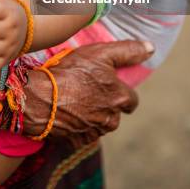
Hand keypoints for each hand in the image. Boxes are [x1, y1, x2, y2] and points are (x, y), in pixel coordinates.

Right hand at [23, 40, 154, 146]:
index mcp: (120, 98)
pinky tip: (66, 110)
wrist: (39, 97)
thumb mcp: (100, 53)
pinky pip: (83, 133)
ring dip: (92, 114)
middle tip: (87, 88)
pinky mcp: (77, 141)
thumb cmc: (70, 72)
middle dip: (106, 103)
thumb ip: (128, 51)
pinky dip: (78, 124)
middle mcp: (110, 120)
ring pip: (100, 123)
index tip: (106, 82)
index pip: (131, 99)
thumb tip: (150, 48)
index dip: (119, 89)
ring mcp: (93, 133)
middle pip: (115, 112)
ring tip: (74, 97)